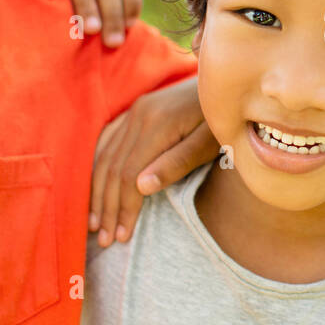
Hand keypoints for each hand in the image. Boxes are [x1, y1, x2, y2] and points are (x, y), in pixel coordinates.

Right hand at [90, 78, 218, 246]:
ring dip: (98, 192)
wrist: (228, 84)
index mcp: (156, 125)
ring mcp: (135, 111)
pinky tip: (96, 189)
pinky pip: (108, 142)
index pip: (129, 175)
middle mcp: (138, 115)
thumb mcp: (209, 143)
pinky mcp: (136, 110)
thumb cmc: (224, 120)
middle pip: (112, 169)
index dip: (123, 208)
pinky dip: (99, 168)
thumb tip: (140, 187)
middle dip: (107, 207)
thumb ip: (177, 163)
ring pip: (105, 157)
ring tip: (96, 222)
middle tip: (104, 240)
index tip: (122, 236)